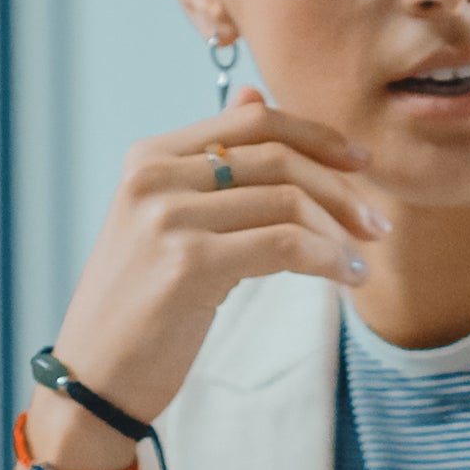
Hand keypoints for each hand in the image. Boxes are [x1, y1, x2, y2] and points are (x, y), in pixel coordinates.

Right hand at [36, 93, 390, 443]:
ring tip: (364, 260)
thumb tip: (254, 93)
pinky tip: (348, 277)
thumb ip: (211, 162)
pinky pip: (285, 246)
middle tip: (376, 223)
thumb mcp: (170, 219)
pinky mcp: (188, 263)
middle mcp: (154, 176)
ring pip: (287, 201)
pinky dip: (328, 259)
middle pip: (277, 157)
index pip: (252, 120)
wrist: (92, 376)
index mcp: (150, 157)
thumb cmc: (140, 303)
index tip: (361, 162)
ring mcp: (167, 217)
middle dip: (341, 188)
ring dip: (340, 231)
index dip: (317, 135)